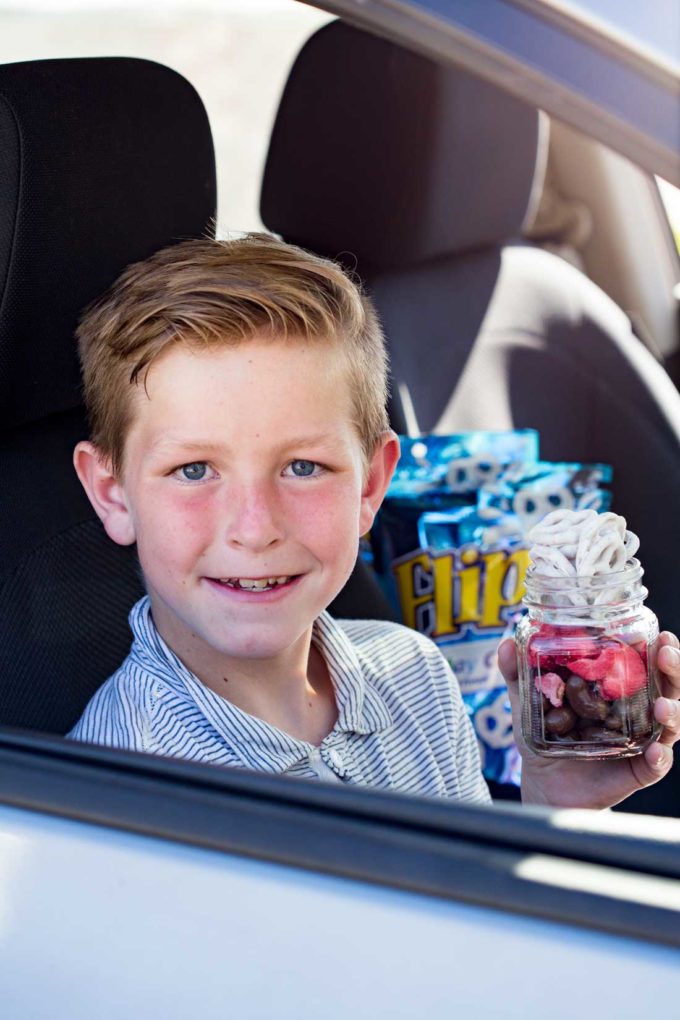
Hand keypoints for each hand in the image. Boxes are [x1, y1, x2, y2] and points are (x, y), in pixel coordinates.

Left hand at [497, 631, 679, 808]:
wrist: (545, 784)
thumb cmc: (545, 739)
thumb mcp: (530, 704)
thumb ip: (518, 676)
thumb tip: (505, 644)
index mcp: (617, 689)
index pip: (644, 662)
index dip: (654, 646)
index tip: (656, 631)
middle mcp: (637, 711)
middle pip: (665, 686)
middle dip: (671, 668)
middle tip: (665, 652)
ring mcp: (641, 740)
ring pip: (669, 722)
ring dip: (672, 710)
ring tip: (663, 705)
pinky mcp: (639, 770)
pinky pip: (657, 764)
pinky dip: (660, 757)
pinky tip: (656, 751)